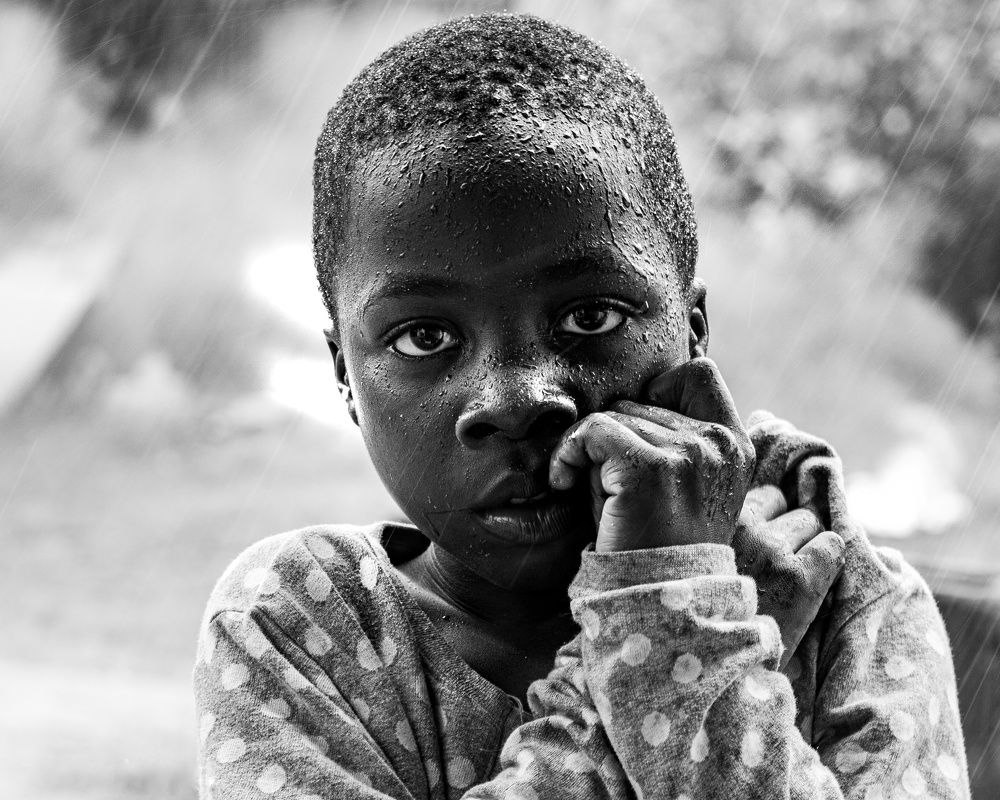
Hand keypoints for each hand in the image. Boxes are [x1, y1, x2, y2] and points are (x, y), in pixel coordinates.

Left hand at [549, 358, 754, 552]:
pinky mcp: (649, 468)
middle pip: (639, 399)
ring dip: (591, 451)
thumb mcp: (681, 483)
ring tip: (598, 493)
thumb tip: (623, 399)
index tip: (634, 433)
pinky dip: (567, 453)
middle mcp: (718, 443)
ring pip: (611, 415)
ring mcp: (687, 452)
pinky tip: (565, 482)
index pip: (699, 372)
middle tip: (611, 484)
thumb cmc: (657, 542)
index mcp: (735, 444)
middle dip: (615, 437)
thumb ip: (669, 437)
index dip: (657, 390)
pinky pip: (590, 431)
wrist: (658, 602)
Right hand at [734, 485, 845, 667]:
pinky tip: (816, 588)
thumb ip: (737, 535)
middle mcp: (743, 531)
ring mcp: (772, 552)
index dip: (776, 521)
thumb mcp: (714, 564)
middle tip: (786, 569)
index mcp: (718, 526)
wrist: (726, 669)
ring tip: (797, 582)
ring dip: (813, 548)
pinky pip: (833, 547)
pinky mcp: (800, 579)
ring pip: (814, 525)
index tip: (771, 546)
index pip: (769, 497)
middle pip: (794, 510)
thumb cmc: (721, 615)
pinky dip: (832, 564)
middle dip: (797, 533)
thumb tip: (779, 503)